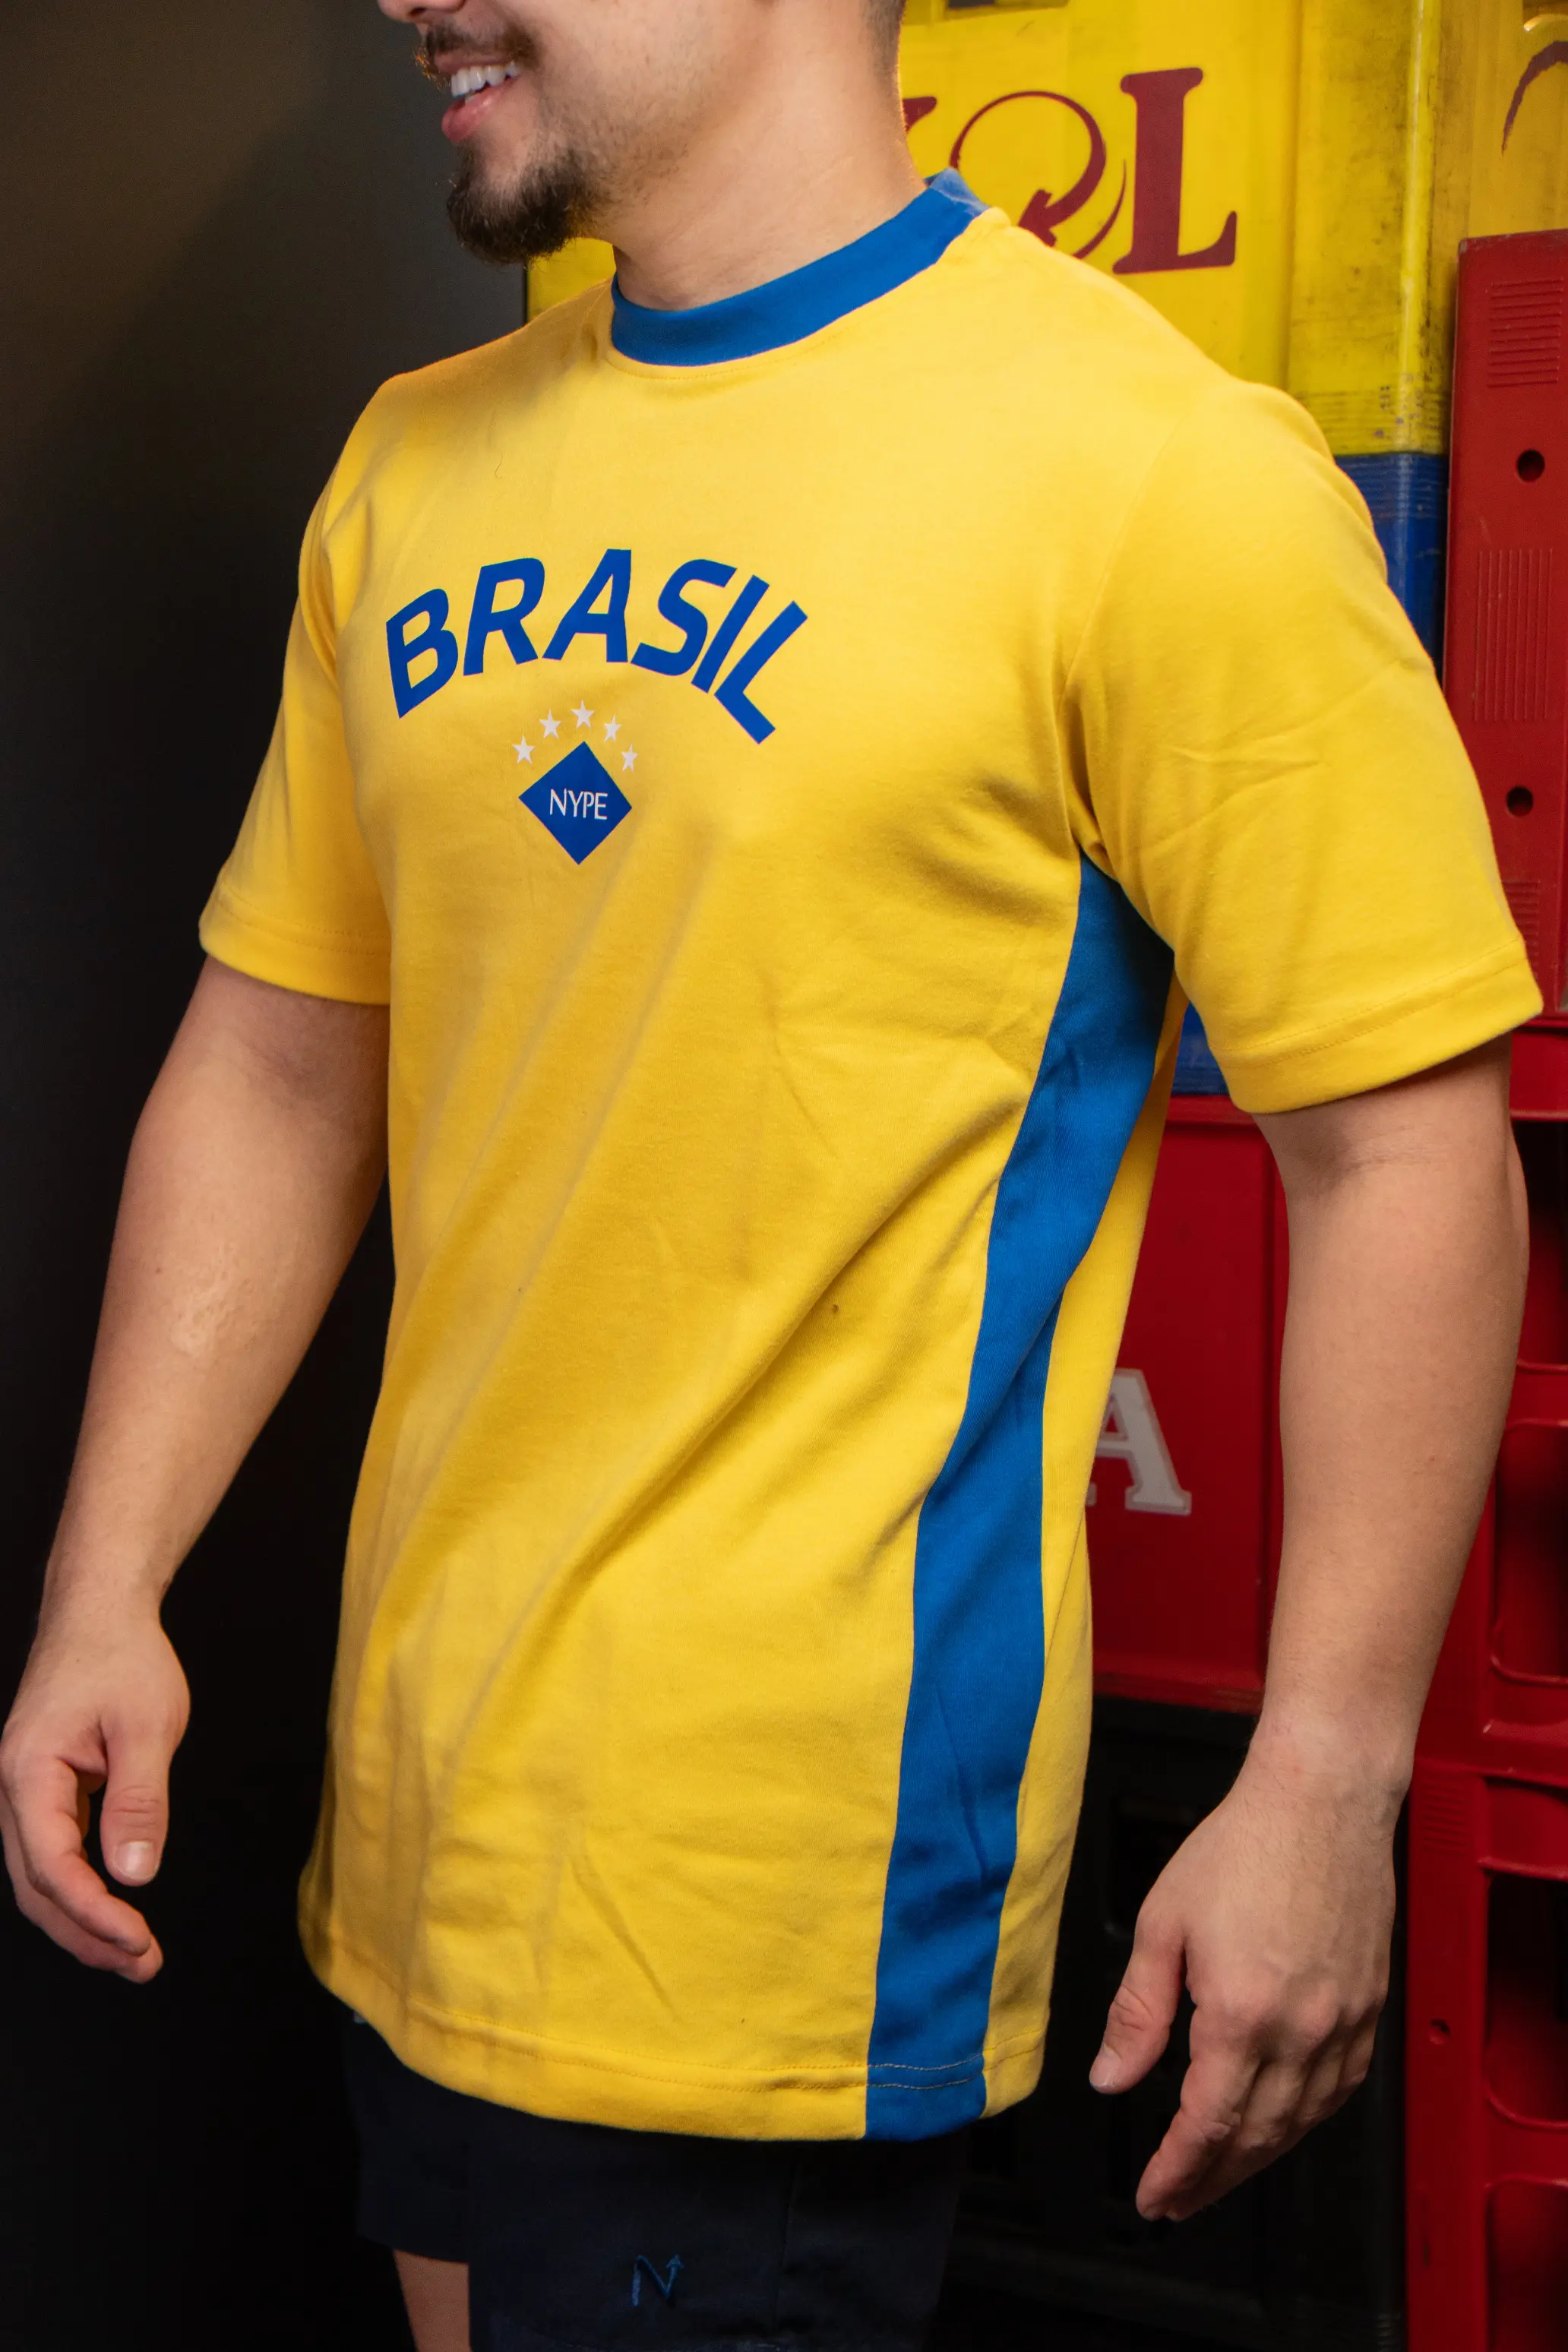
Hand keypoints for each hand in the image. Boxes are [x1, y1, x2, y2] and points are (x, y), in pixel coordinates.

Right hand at [0, 1605, 188, 1981]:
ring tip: (134, 1953)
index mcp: (28, 1772)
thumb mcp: (146, 1726)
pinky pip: (54, 1849)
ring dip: (83, 1918)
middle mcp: (14, 1787)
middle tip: (142, 1964)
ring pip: (41, 1874)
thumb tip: (135, 1873)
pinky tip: (115, 1906)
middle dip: (86, 1933)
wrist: (99, 1609)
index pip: (52, 1865)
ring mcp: (25, 1789)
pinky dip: (82, 1885)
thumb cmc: (123, 1656)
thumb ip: (138, 1800)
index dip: (93, 1913)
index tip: (137, 1941)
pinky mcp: (45, 1786)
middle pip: (37, 1885)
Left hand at [1088, 1731, 1396, 2220]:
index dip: (1176, 2170)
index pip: (1205, 2125)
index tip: (1153, 2196)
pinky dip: (1305, 2121)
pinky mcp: (1370, 2010)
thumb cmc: (1243, 1847)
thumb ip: (1135, 2011)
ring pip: (1300, 2124)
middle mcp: (1301, 2031)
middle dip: (1211, 2180)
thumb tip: (1110, 2077)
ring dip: (1257, 2160)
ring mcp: (1344, 2024)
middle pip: (1255, 2138)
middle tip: (1178, 2201)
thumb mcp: (1162, 1924)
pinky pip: (1339, 2090)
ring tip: (1218, 2175)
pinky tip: (1280, 2124)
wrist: (1322, 1801)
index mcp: (1241, 2014)